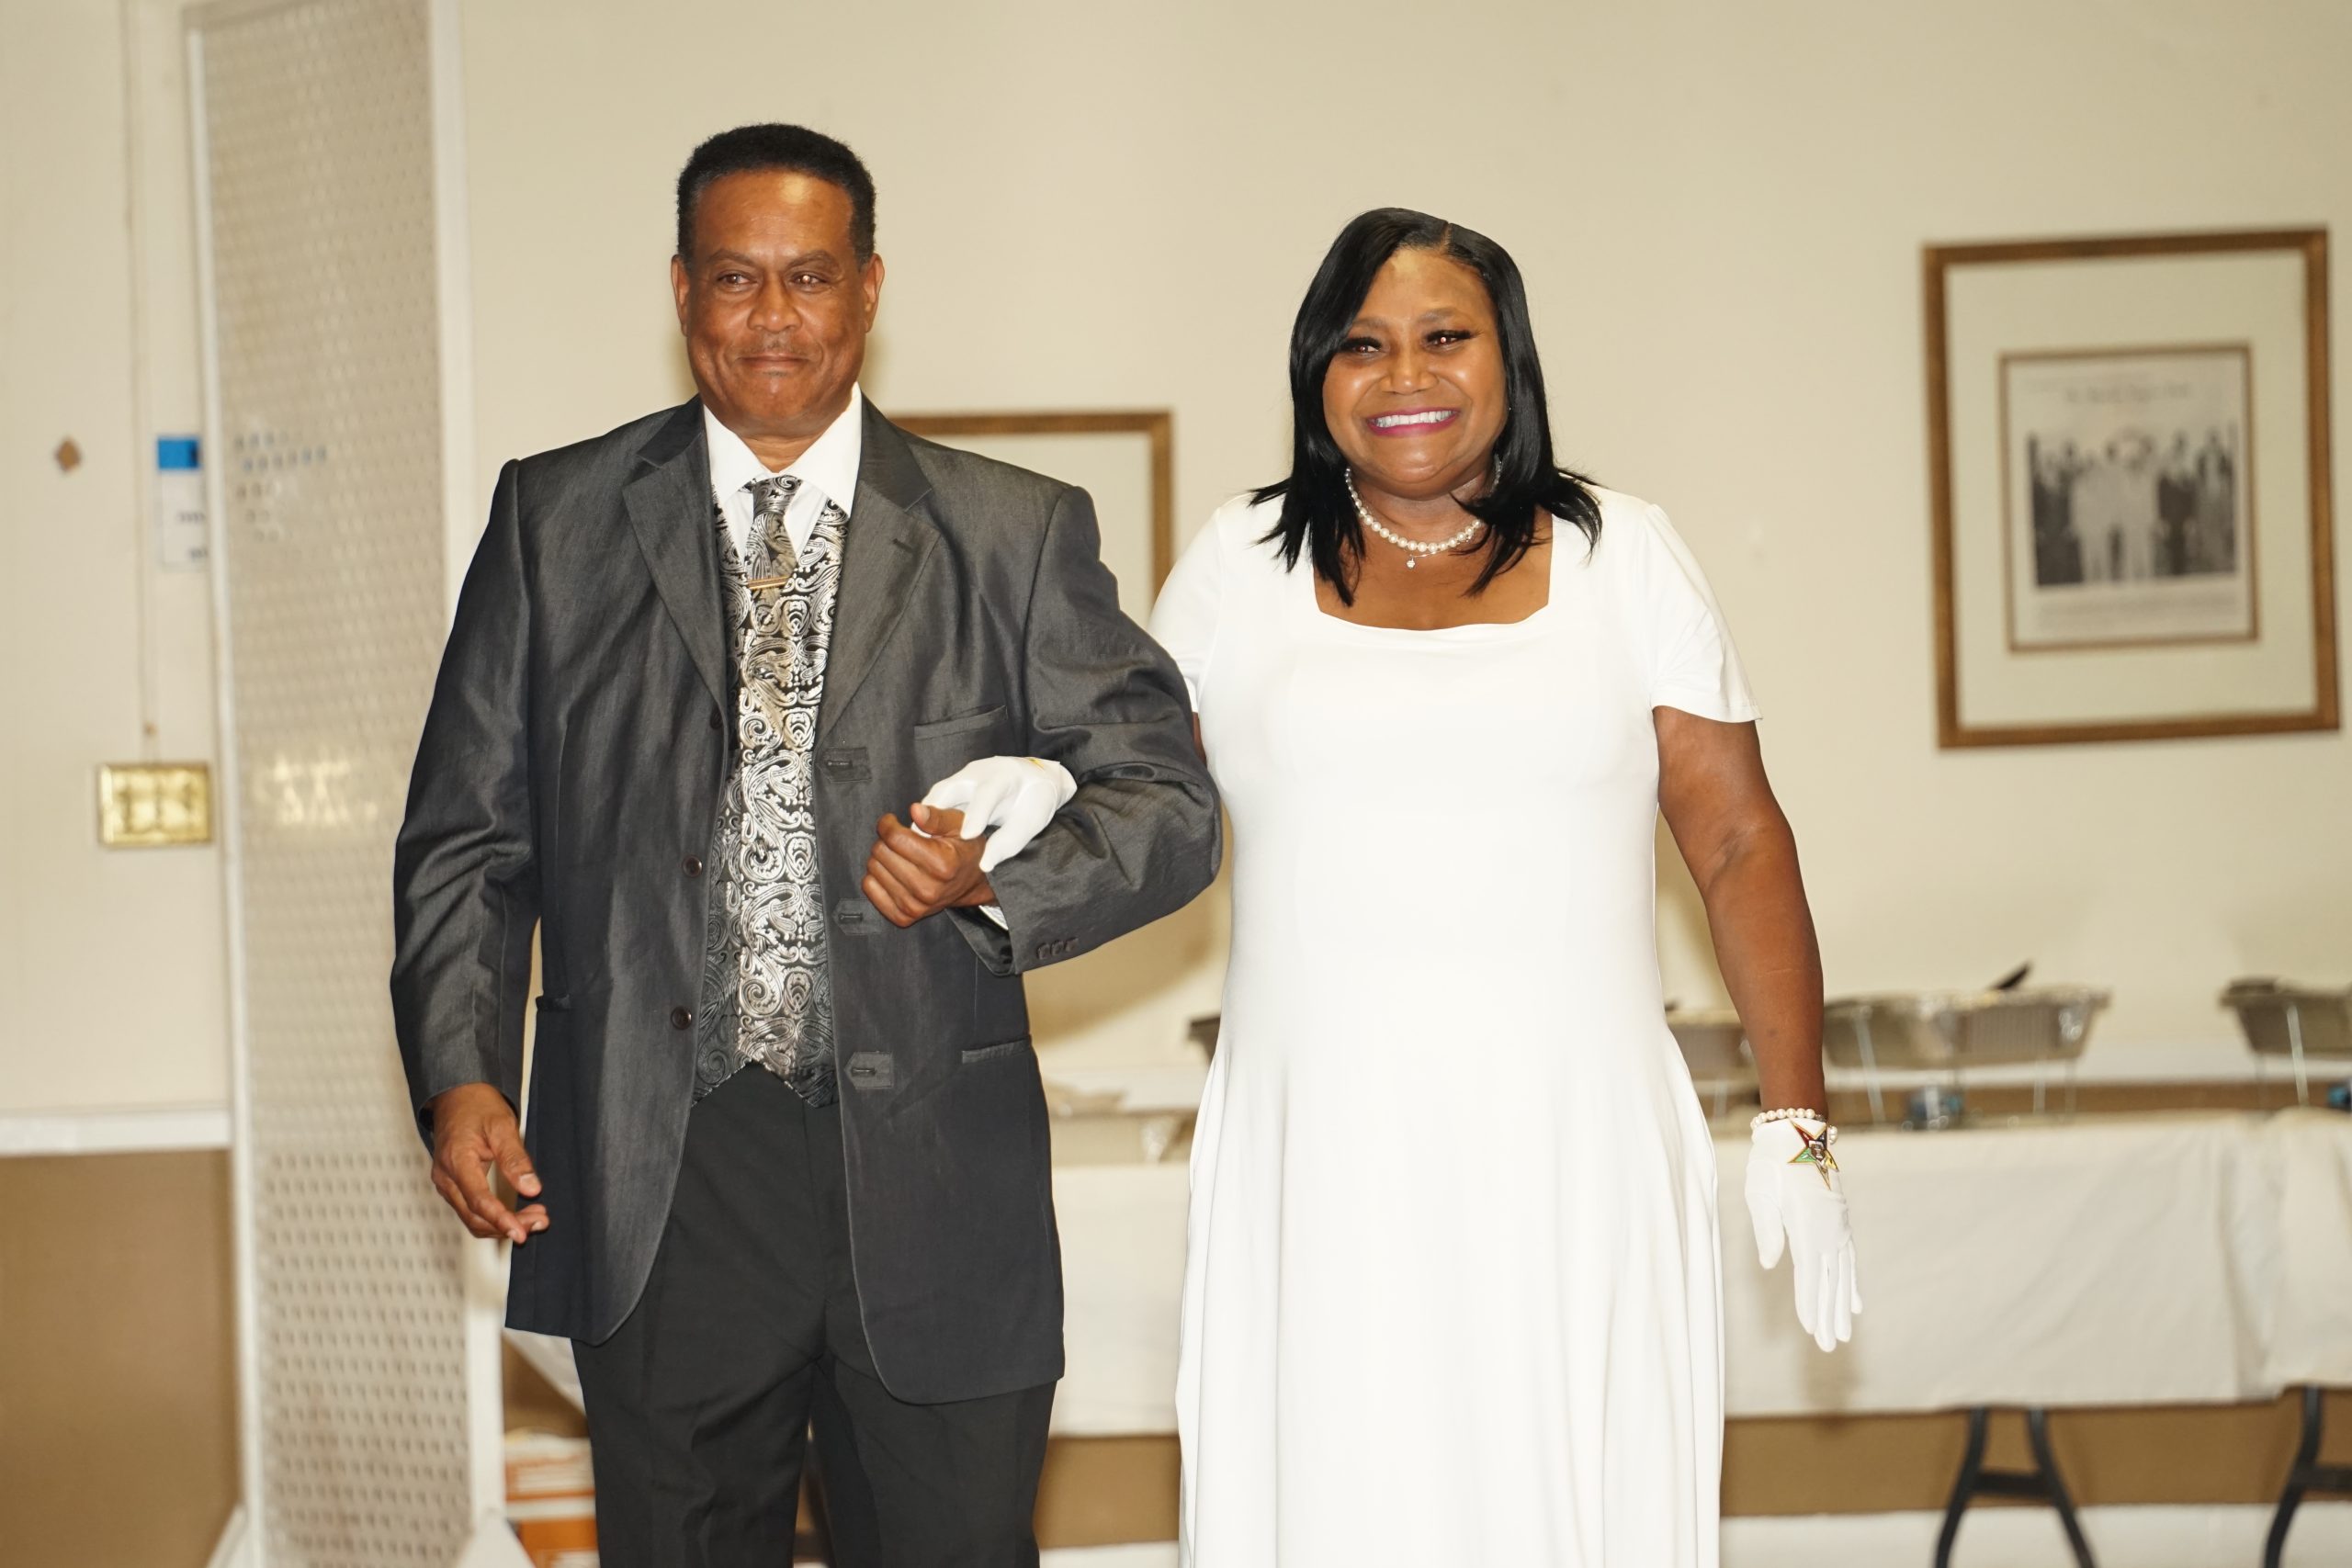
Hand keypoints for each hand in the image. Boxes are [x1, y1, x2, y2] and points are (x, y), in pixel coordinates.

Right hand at [428, 1081, 545, 1243]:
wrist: (458, 1096)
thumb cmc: (476, 1106)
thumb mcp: (502, 1126)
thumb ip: (516, 1159)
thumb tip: (531, 1188)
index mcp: (456, 1160)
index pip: (478, 1200)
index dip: (501, 1219)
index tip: (521, 1232)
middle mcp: (446, 1177)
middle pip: (474, 1216)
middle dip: (507, 1226)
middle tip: (539, 1223)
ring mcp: (446, 1183)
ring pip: (471, 1218)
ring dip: (501, 1225)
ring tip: (534, 1219)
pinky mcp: (452, 1185)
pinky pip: (470, 1210)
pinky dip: (492, 1217)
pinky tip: (515, 1214)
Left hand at [863, 805, 996, 926]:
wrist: (973, 884)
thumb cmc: (964, 849)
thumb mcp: (960, 826)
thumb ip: (937, 817)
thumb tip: (914, 810)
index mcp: (943, 865)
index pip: (895, 837)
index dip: (888, 823)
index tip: (892, 821)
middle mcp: (928, 889)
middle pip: (881, 852)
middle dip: (886, 840)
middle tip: (900, 840)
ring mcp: (915, 906)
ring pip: (873, 868)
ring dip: (882, 857)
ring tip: (899, 856)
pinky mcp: (903, 917)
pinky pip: (869, 887)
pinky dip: (876, 876)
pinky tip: (893, 871)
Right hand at [919, 756, 1076, 872]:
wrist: (1033, 778)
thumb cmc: (1034, 801)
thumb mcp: (1031, 822)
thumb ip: (1009, 842)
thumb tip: (984, 865)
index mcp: (1005, 777)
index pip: (988, 793)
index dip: (976, 814)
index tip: (967, 836)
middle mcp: (979, 773)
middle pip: (948, 789)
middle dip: (932, 815)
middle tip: (920, 844)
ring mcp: (963, 777)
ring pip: (936, 795)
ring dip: (923, 819)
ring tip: (913, 846)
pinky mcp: (954, 785)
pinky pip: (935, 801)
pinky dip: (925, 818)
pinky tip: (920, 840)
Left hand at [1744, 1119, 1860, 1351]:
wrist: (1798, 1133)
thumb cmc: (1772, 1163)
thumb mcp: (1760, 1192)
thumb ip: (1766, 1229)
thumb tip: (1768, 1264)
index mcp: (1806, 1226)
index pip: (1809, 1274)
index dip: (1809, 1303)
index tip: (1810, 1330)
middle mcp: (1828, 1230)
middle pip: (1829, 1281)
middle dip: (1828, 1315)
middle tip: (1829, 1346)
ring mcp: (1838, 1227)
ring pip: (1843, 1275)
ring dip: (1842, 1306)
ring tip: (1843, 1334)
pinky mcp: (1840, 1222)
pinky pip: (1849, 1259)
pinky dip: (1851, 1284)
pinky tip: (1856, 1305)